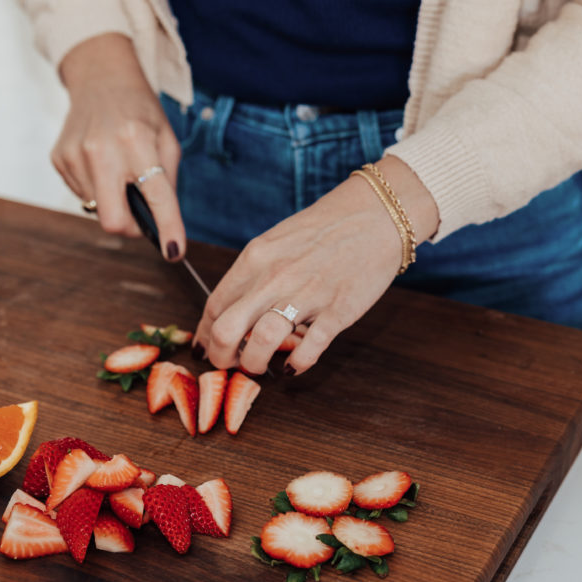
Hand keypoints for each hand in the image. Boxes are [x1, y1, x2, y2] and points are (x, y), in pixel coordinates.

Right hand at [53, 33, 186, 259]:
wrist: (101, 77)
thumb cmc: (139, 111)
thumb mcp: (166, 139)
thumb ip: (166, 183)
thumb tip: (160, 226)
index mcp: (136, 141)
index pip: (155, 196)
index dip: (167, 228)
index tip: (174, 252)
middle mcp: (101, 150)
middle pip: (113, 221)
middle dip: (130, 228)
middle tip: (139, 218)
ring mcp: (74, 155)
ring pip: (97, 210)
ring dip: (112, 201)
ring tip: (117, 170)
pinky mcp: (59, 159)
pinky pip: (82, 195)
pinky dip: (96, 189)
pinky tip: (100, 164)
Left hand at [194, 156, 439, 375]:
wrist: (376, 214)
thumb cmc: (324, 229)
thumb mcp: (275, 242)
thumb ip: (252, 275)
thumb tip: (231, 308)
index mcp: (255, 259)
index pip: (214, 307)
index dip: (206, 335)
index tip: (209, 347)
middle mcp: (274, 278)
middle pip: (227, 331)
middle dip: (222, 358)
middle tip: (232, 364)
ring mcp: (306, 295)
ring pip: (261, 344)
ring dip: (255, 365)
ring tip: (261, 366)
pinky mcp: (337, 311)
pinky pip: (308, 349)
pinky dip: (296, 364)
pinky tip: (294, 365)